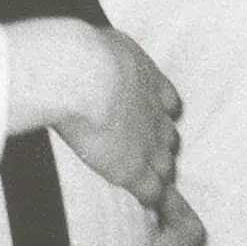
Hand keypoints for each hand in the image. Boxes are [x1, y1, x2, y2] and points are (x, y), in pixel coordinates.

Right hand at [55, 28, 179, 208]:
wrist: (84, 77)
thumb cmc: (80, 52)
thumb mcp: (96, 42)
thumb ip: (99, 50)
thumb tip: (78, 45)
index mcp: (147, 78)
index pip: (167, 102)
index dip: (157, 112)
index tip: (147, 116)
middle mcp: (154, 111)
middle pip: (168, 135)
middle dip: (158, 142)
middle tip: (141, 149)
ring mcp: (148, 142)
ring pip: (165, 165)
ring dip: (156, 171)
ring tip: (147, 184)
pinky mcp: (134, 168)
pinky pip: (154, 191)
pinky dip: (151, 198)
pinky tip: (146, 203)